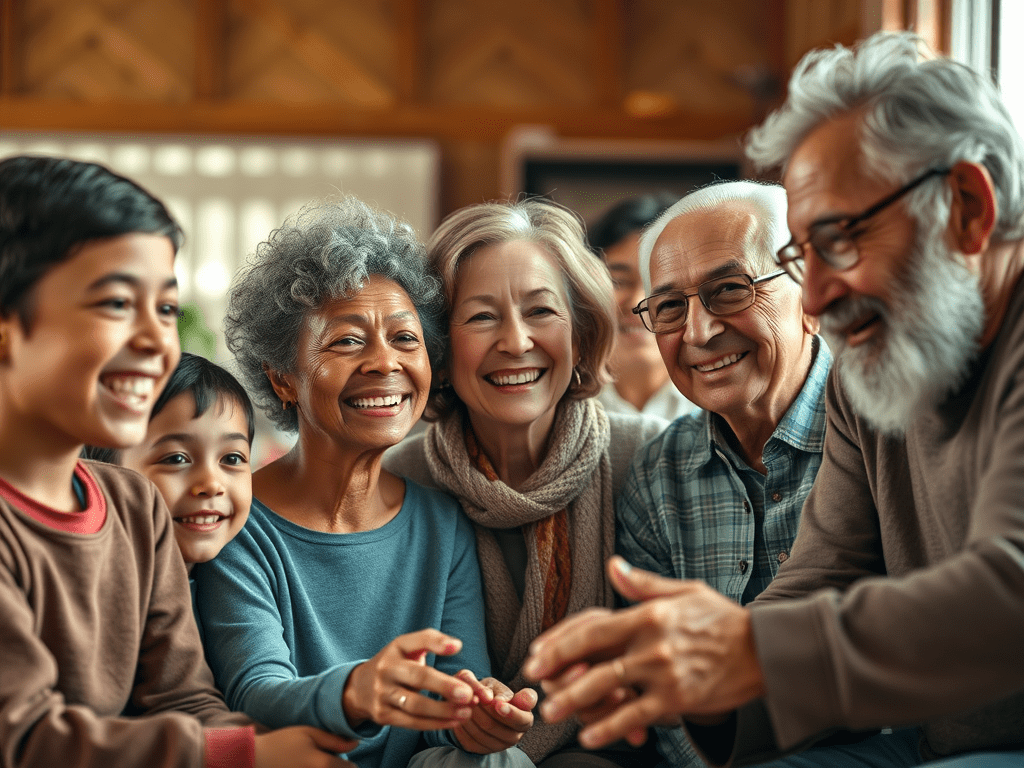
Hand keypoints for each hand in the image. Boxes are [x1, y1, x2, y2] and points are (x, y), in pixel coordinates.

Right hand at [254, 726, 357, 767]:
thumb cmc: (283, 742)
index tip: (341, 757)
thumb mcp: (309, 733)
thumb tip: (356, 743)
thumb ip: (334, 740)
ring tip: (316, 764)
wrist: (256, 758)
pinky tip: (306, 767)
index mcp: (323, 764)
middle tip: (330, 761)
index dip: (349, 763)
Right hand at [343, 629, 475, 730]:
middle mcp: (387, 669)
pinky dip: (435, 723)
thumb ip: (431, 642)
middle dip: (444, 686)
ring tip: (466, 712)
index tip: (457, 647)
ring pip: (415, 705)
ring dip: (443, 710)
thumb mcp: (407, 648)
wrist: (359, 687)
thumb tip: (456, 645)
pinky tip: (454, 721)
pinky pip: (411, 722)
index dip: (437, 642)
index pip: (417, 640)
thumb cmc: (396, 664)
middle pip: (418, 677)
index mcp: (396, 647)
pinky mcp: (382, 715)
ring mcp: (382, 693)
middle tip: (467, 694)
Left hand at [451, 670, 535, 752]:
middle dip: (479, 710)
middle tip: (471, 697)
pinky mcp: (485, 751)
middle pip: (494, 725)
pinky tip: (459, 715)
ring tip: (464, 703)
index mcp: (525, 717)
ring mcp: (501, 746)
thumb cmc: (490, 691)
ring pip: (480, 733)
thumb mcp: (492, 684)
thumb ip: (493, 689)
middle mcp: (516, 735)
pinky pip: (470, 742)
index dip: (511, 712)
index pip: (522, 719)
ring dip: (469, 716)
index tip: (497, 704)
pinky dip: (462, 727)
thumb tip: (490, 699)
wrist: (481, 705)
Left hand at [523, 556, 764, 748]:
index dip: (560, 642)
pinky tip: (590, 735)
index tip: (538, 653)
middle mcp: (650, 642)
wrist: (763, 650)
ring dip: (574, 703)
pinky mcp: (677, 699)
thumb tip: (613, 565)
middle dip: (557, 673)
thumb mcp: (683, 592)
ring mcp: (663, 672)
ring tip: (553, 712)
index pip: (593, 628)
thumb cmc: (722, 619)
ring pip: (607, 689)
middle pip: (592, 658)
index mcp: (648, 614)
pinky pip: (634, 715)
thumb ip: (642, 584)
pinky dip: (609, 727)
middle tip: (534, 685)